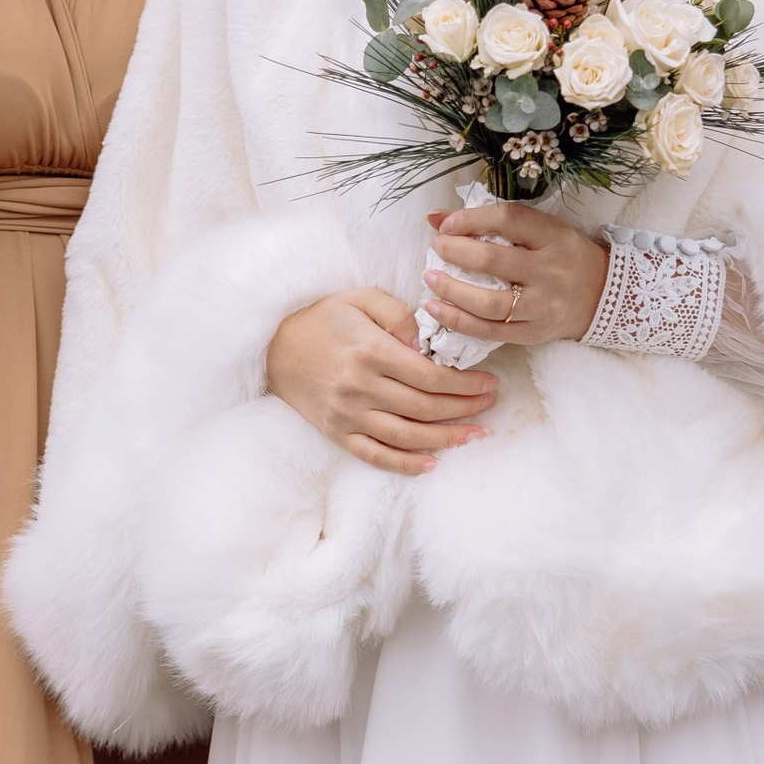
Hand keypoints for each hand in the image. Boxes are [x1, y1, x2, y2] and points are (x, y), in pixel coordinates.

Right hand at [266, 287, 491, 476]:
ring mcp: (348, 414)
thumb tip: (429, 344)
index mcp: (371, 351)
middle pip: (425, 407)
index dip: (466, 384)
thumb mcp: (361, 299)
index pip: (430, 376)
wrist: (273, 347)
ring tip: (475, 435)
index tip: (488, 383)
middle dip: (464, 409)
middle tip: (490, 405)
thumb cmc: (323, 319)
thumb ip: (399, 316)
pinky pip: (375, 455)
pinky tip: (432, 464)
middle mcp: (360, 386)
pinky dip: (405, 464)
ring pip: (407, 436)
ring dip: (446, 439)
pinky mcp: (337, 432)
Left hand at [423, 201, 607, 349]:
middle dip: (456, 252)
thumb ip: (492, 221)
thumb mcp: (539, 230)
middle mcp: (551, 271)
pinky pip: (490, 331)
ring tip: (429, 279)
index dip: (472, 219)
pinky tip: (436, 309)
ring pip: (489, 303)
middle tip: (436, 247)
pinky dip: (458, 321)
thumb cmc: (560, 255)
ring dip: (452, 291)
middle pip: (494, 261)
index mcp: (554, 237)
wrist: (600, 295)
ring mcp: (543, 306)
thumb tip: (435, 217)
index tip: (446, 224)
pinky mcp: (533, 333)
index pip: (509, 220)